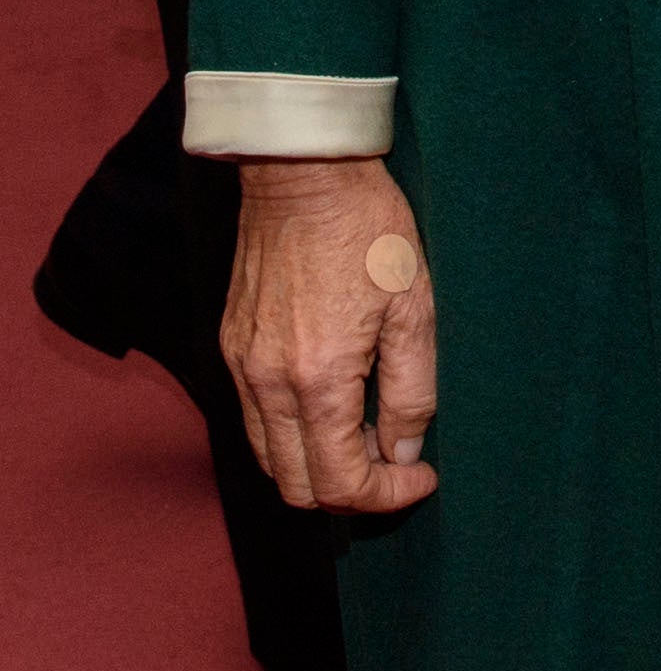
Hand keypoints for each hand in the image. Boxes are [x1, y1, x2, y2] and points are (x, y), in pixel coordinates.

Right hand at [222, 160, 438, 513]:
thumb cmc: (369, 232)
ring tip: (368, 440)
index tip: (421, 479)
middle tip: (397, 468)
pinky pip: (254, 419)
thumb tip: (405, 454)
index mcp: (316, 380)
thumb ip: (412, 392)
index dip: (386, 497)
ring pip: (270, 458)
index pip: (340, 483)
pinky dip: (291, 435)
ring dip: (317, 468)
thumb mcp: (415, 309)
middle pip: (297, 487)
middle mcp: (265, 384)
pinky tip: (332, 407)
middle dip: (351, 494)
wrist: (304, 173)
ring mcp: (240, 366)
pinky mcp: (229, 345)